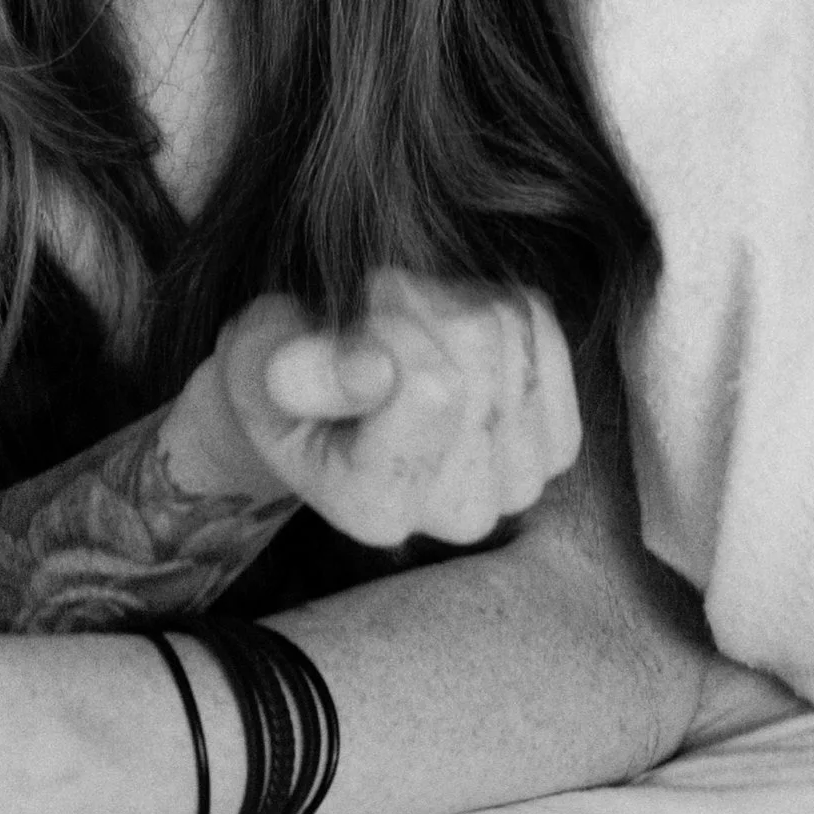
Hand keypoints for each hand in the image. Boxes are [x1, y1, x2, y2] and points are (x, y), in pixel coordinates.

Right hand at [196, 271, 580, 548]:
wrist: (321, 402)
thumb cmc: (278, 378)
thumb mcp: (255, 364)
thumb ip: (295, 370)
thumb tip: (375, 372)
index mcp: (375, 508)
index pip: (430, 386)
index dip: (387, 326)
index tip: (349, 330)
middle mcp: (459, 514)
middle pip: (478, 348)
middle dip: (420, 304)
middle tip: (373, 322)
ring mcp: (518, 480)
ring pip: (511, 330)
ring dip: (453, 299)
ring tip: (405, 329)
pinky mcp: (558, 442)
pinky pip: (540, 325)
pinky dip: (494, 303)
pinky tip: (450, 332)